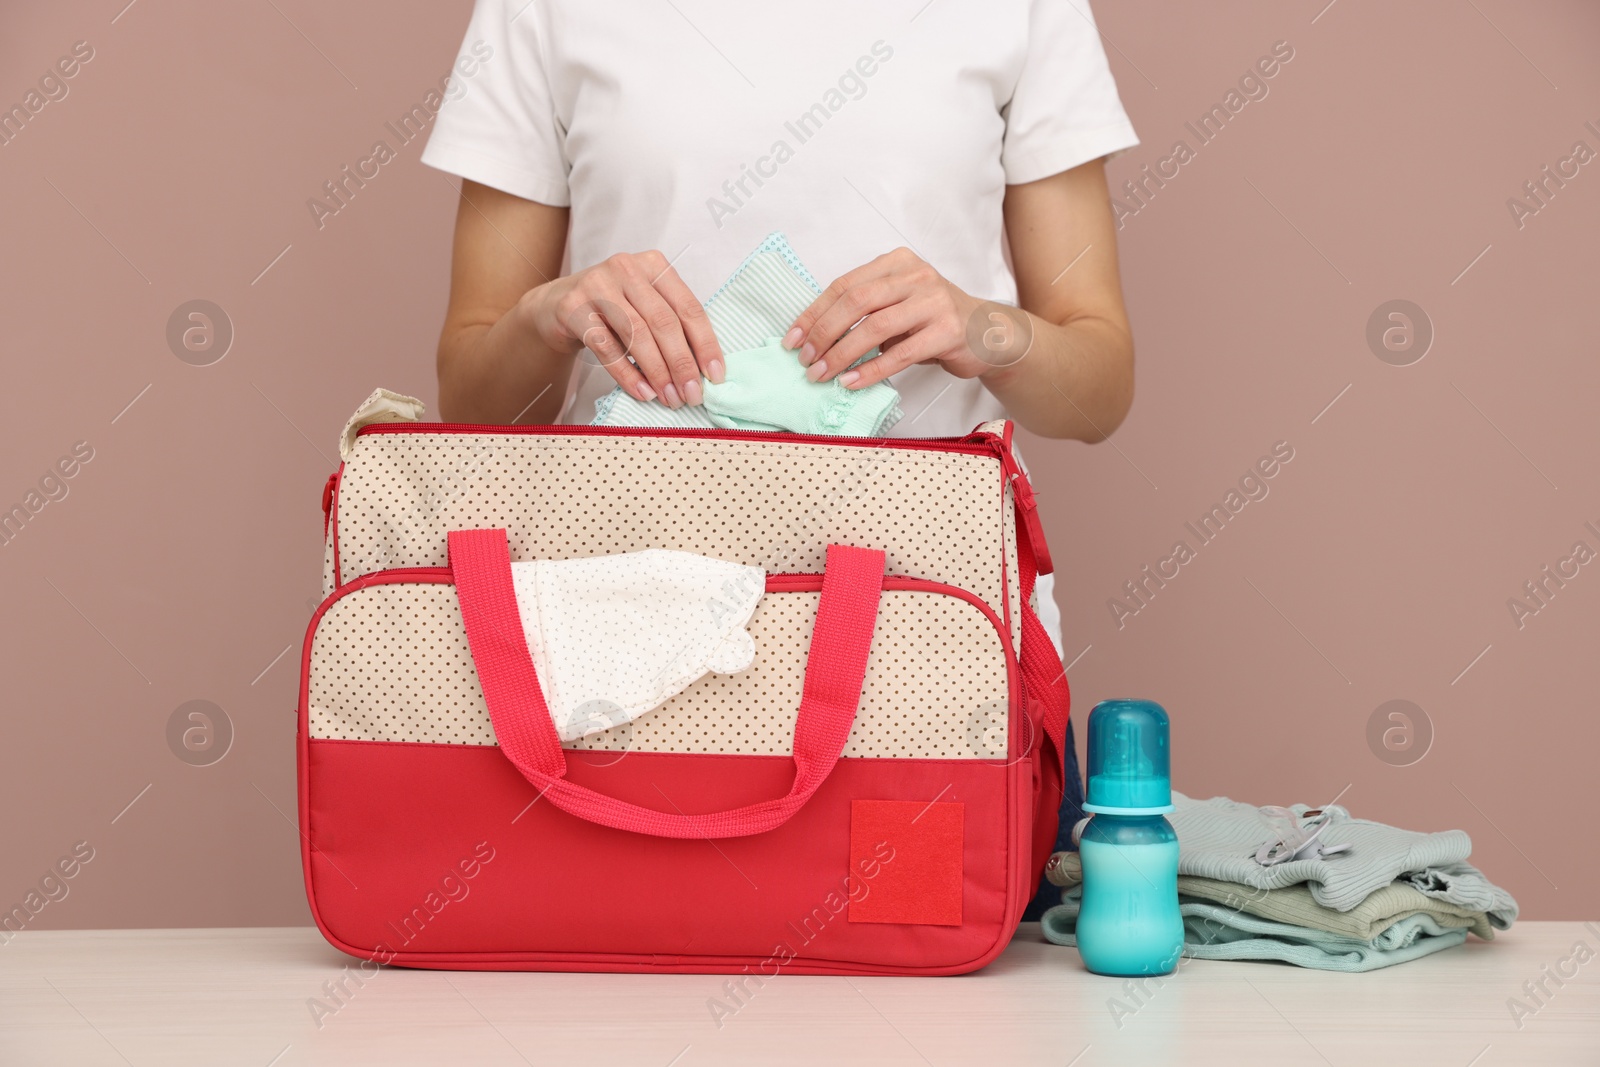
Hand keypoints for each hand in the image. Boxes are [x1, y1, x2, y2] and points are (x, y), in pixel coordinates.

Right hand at [523, 251, 723, 406]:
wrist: (556, 306)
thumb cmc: (611, 310)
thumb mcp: (644, 306)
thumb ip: (671, 326)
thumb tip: (703, 371)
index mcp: (654, 265)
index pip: (689, 307)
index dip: (705, 345)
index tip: (715, 377)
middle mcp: (627, 268)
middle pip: (664, 322)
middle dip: (682, 364)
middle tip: (692, 395)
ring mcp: (597, 285)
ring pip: (637, 334)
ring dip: (658, 372)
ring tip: (670, 398)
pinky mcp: (573, 307)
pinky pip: (606, 347)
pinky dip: (627, 374)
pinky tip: (643, 392)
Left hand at [784, 247, 1016, 388]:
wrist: (988, 333)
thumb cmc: (934, 320)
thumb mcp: (899, 303)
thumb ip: (866, 311)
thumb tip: (816, 338)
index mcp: (897, 263)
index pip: (845, 285)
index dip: (814, 313)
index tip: (793, 338)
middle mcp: (915, 275)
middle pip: (856, 302)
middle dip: (823, 333)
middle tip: (805, 360)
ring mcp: (934, 301)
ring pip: (875, 327)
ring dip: (842, 355)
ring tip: (822, 375)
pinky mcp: (947, 331)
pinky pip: (900, 354)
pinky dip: (871, 370)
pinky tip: (852, 383)